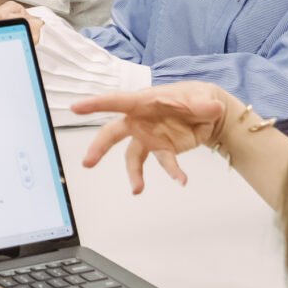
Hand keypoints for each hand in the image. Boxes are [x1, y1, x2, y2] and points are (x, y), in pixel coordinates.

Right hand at [74, 81, 244, 192]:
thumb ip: (204, 104)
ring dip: (133, 173)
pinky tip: (181, 180)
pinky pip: (162, 163)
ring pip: (132, 156)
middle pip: (113, 133)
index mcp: (144, 101)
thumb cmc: (196, 98)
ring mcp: (148, 136)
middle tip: (88, 162)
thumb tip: (211, 107)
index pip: (116, 102)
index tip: (76, 108)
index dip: (95, 104)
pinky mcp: (161, 149)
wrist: (209, 113)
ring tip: (136, 189)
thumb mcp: (201, 97)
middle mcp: (140, 120)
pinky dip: (173, 172)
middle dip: (99, 146)